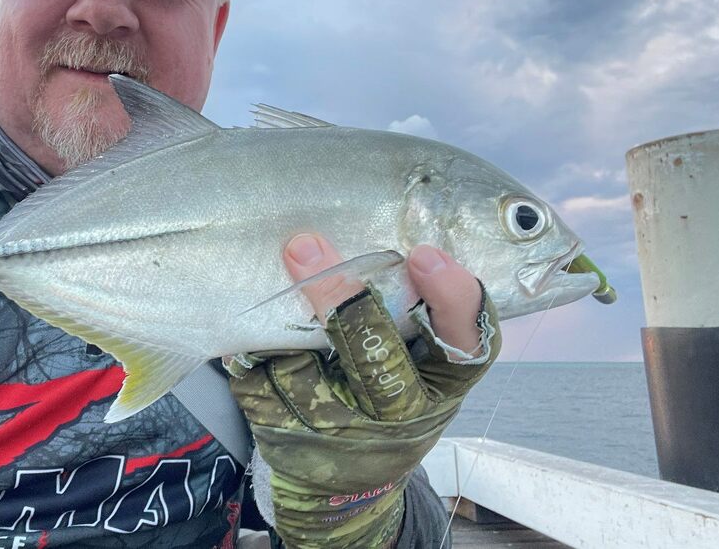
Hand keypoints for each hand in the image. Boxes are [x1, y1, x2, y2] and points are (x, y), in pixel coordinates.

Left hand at [230, 234, 500, 548]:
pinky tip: (251, 330)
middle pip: (374, 357)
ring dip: (281, 322)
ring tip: (277, 279)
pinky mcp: (288, 439)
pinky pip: (259, 382)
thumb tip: (387, 226)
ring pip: (301, 368)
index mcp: (443, 384)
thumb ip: (418, 312)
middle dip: (339, 298)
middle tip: (305, 245)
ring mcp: (340, 433)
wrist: (346, 492)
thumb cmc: (393, 397)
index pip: (467, 343)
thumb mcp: (424, 367)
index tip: (424, 255)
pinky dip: (252, 350)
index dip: (452, 299)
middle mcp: (400, 415)